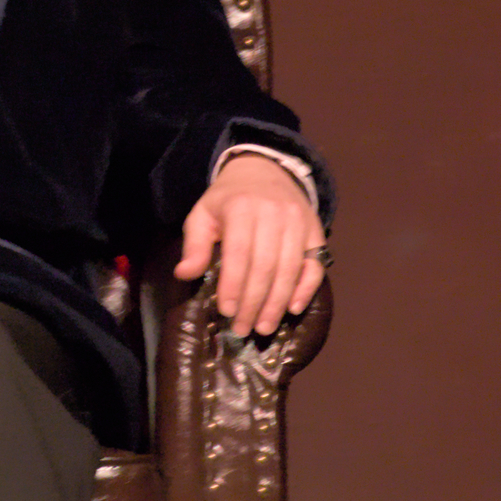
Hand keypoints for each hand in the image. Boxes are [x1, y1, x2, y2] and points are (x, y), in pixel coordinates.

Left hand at [175, 153, 324, 337]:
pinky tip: (292, 308)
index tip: (226, 311)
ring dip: (277, 303)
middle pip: (266, 266)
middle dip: (254, 302)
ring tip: (264, 327)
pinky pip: (314, 265)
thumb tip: (184, 274)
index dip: (233, 285)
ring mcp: (298, 223)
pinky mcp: (315, 232)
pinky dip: (305, 289)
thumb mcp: (202, 214)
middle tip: (243, 328)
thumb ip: (194, 244)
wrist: (264, 172)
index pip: (238, 253)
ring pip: (290, 269)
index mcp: (241, 208)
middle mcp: (274, 214)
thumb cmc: (228, 199)